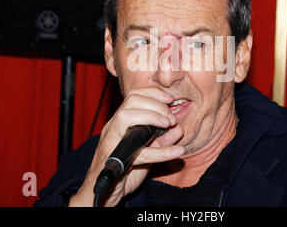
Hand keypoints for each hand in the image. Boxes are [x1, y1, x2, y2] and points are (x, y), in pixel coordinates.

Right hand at [69, 87, 184, 206]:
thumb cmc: (126, 169)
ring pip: (126, 116)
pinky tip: (177, 152)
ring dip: (152, 116)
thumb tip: (179, 128)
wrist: (108, 192)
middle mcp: (114, 127)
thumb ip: (164, 139)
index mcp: (121, 122)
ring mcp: (112, 141)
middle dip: (155, 104)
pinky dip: (162, 152)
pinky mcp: (116, 159)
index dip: (154, 93)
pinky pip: (140, 152)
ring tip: (169, 124)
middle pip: (131, 101)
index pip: (134, 95)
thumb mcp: (150, 150)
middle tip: (170, 118)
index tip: (170, 99)